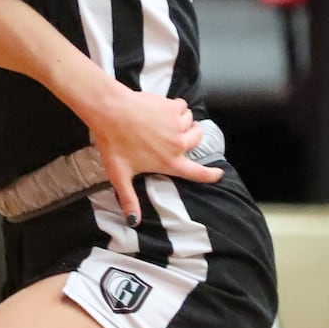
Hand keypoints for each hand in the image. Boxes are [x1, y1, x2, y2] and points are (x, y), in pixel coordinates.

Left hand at [88, 91, 221, 223]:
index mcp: (169, 162)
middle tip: (177, 136)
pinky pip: (182, 106)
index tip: (218, 173)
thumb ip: (129, 198)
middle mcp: (178, 144)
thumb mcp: (119, 175)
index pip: (198, 173)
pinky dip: (175, 107)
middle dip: (192, 137)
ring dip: (182, 121)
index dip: (211, 174)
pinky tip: (162, 109)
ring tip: (165, 122)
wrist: (110, 110)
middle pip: (198, 140)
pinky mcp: (173, 107)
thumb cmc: (113, 142)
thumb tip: (132, 222)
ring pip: (191, 121)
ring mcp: (177, 124)